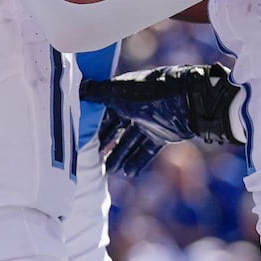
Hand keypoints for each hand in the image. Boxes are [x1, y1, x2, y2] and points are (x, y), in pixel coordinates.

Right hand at [81, 63, 243, 176]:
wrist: (186, 100)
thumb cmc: (149, 92)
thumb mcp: (117, 92)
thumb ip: (95, 93)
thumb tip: (75, 88)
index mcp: (122, 95)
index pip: (103, 113)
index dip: (92, 126)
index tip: (80, 139)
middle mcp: (134, 108)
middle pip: (115, 130)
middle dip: (104, 144)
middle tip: (92, 159)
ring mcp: (148, 123)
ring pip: (129, 143)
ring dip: (119, 156)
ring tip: (108, 171)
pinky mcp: (161, 135)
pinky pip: (146, 150)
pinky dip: (137, 161)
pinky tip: (127, 173)